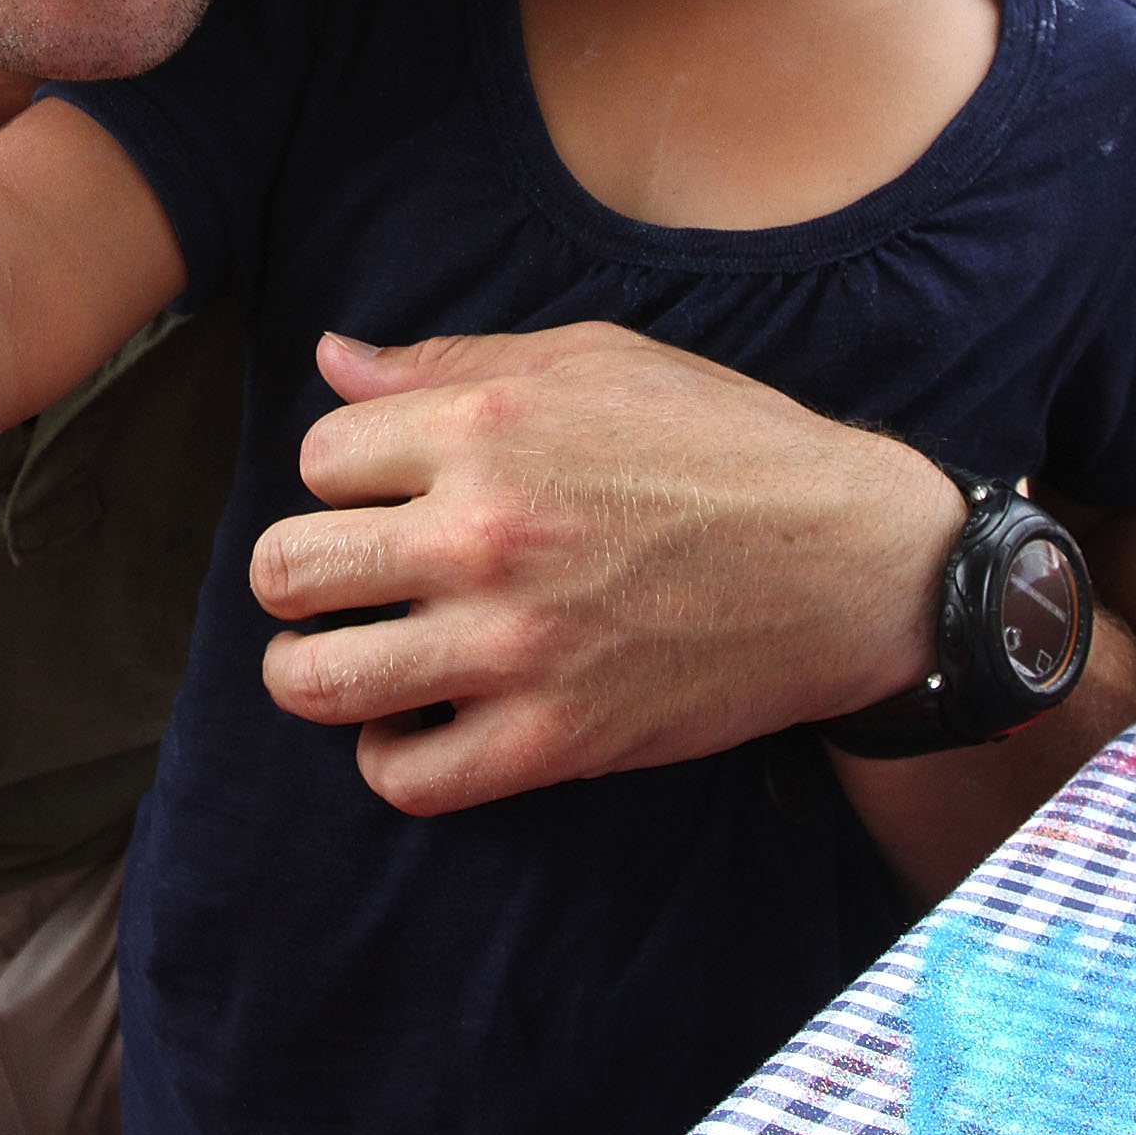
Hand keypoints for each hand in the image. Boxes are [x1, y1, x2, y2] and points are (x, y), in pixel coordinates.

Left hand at [251, 325, 964, 815]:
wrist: (849, 563)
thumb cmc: (723, 444)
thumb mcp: (594, 360)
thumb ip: (451, 363)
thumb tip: (335, 358)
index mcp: (487, 428)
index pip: (318, 457)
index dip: (344, 474)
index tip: (387, 493)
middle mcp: (483, 535)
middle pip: (286, 570)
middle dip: (299, 574)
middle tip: (343, 580)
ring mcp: (513, 647)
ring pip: (316, 682)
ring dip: (315, 670)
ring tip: (354, 653)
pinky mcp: (553, 740)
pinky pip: (404, 775)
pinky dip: (390, 755)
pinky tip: (418, 721)